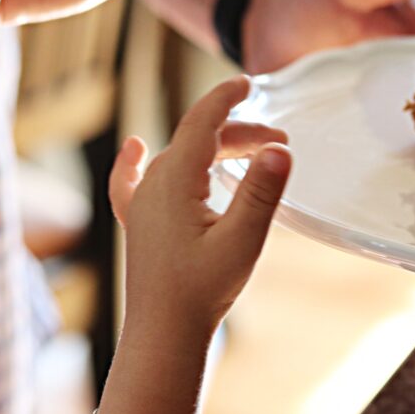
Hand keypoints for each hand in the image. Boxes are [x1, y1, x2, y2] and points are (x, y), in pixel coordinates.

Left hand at [108, 76, 290, 329]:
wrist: (164, 332)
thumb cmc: (202, 289)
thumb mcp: (242, 240)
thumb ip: (261, 193)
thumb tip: (280, 150)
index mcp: (175, 181)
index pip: (202, 122)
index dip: (225, 98)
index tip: (247, 81)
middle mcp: (153, 184)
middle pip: (197, 140)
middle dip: (239, 133)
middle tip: (279, 142)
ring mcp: (142, 204)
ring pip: (178, 157)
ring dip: (214, 149)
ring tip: (250, 155)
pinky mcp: (139, 224)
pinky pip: (134, 180)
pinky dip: (138, 160)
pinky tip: (135, 147)